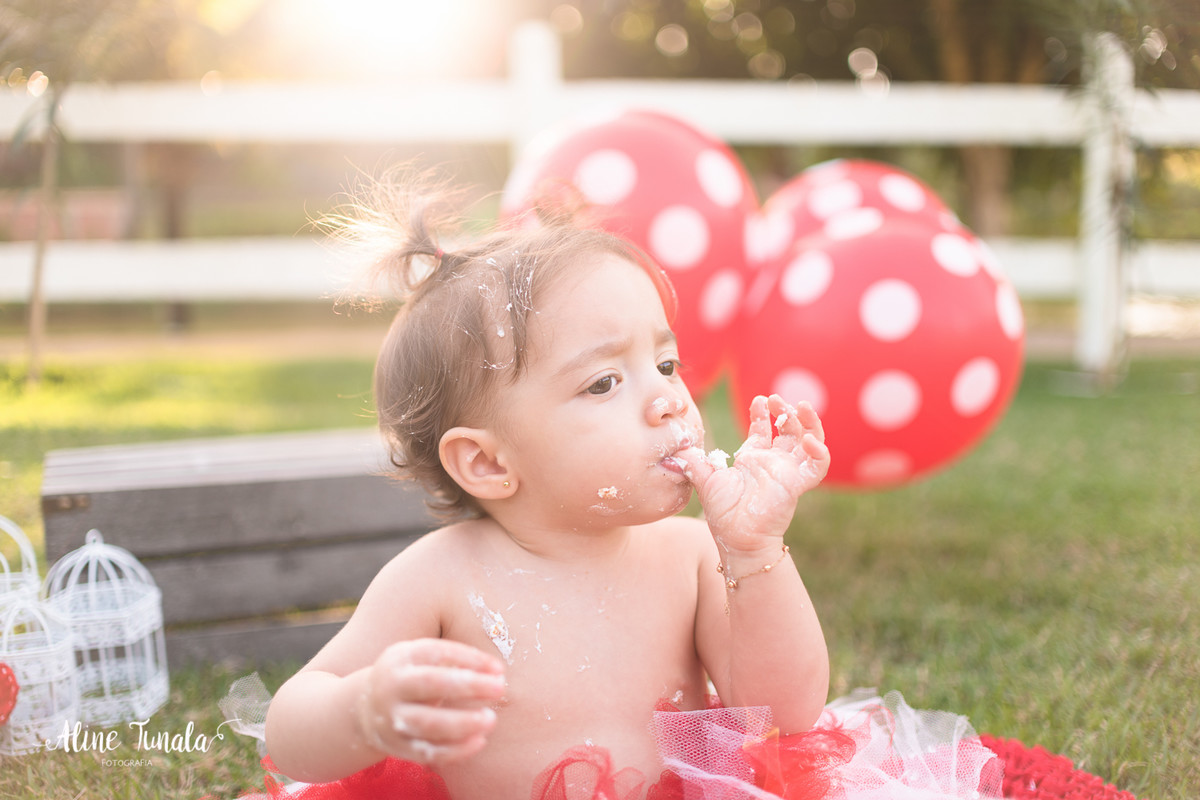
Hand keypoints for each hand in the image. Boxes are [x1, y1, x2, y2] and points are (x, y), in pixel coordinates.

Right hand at [356, 638, 506, 764]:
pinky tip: (479, 741)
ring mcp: (393, 719)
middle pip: (431, 684)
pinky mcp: (398, 746)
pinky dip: (456, 750)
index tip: (499, 668)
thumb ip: (455, 660)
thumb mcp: (421, 658)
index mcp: (401, 657)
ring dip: (463, 723)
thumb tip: (496, 670)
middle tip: (500, 688)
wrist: (367, 708)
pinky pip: (429, 752)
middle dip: (468, 686)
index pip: (437, 652)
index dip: (470, 659)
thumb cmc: (410, 676)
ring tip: (491, 719)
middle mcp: (393, 686)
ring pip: (429, 724)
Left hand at [677, 394, 828, 552]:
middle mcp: (773, 462)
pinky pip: (817, 466)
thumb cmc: (723, 513)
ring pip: (809, 441)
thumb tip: (675, 448)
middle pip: (788, 429)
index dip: (762, 412)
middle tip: (777, 399)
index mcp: (753, 458)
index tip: (759, 400)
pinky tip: (809, 439)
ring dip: (808, 422)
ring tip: (802, 407)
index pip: (763, 429)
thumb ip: (694, 461)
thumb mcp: (705, 479)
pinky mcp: (797, 484)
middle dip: (785, 411)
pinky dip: (818, 452)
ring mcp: (788, 472)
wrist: (736, 538)